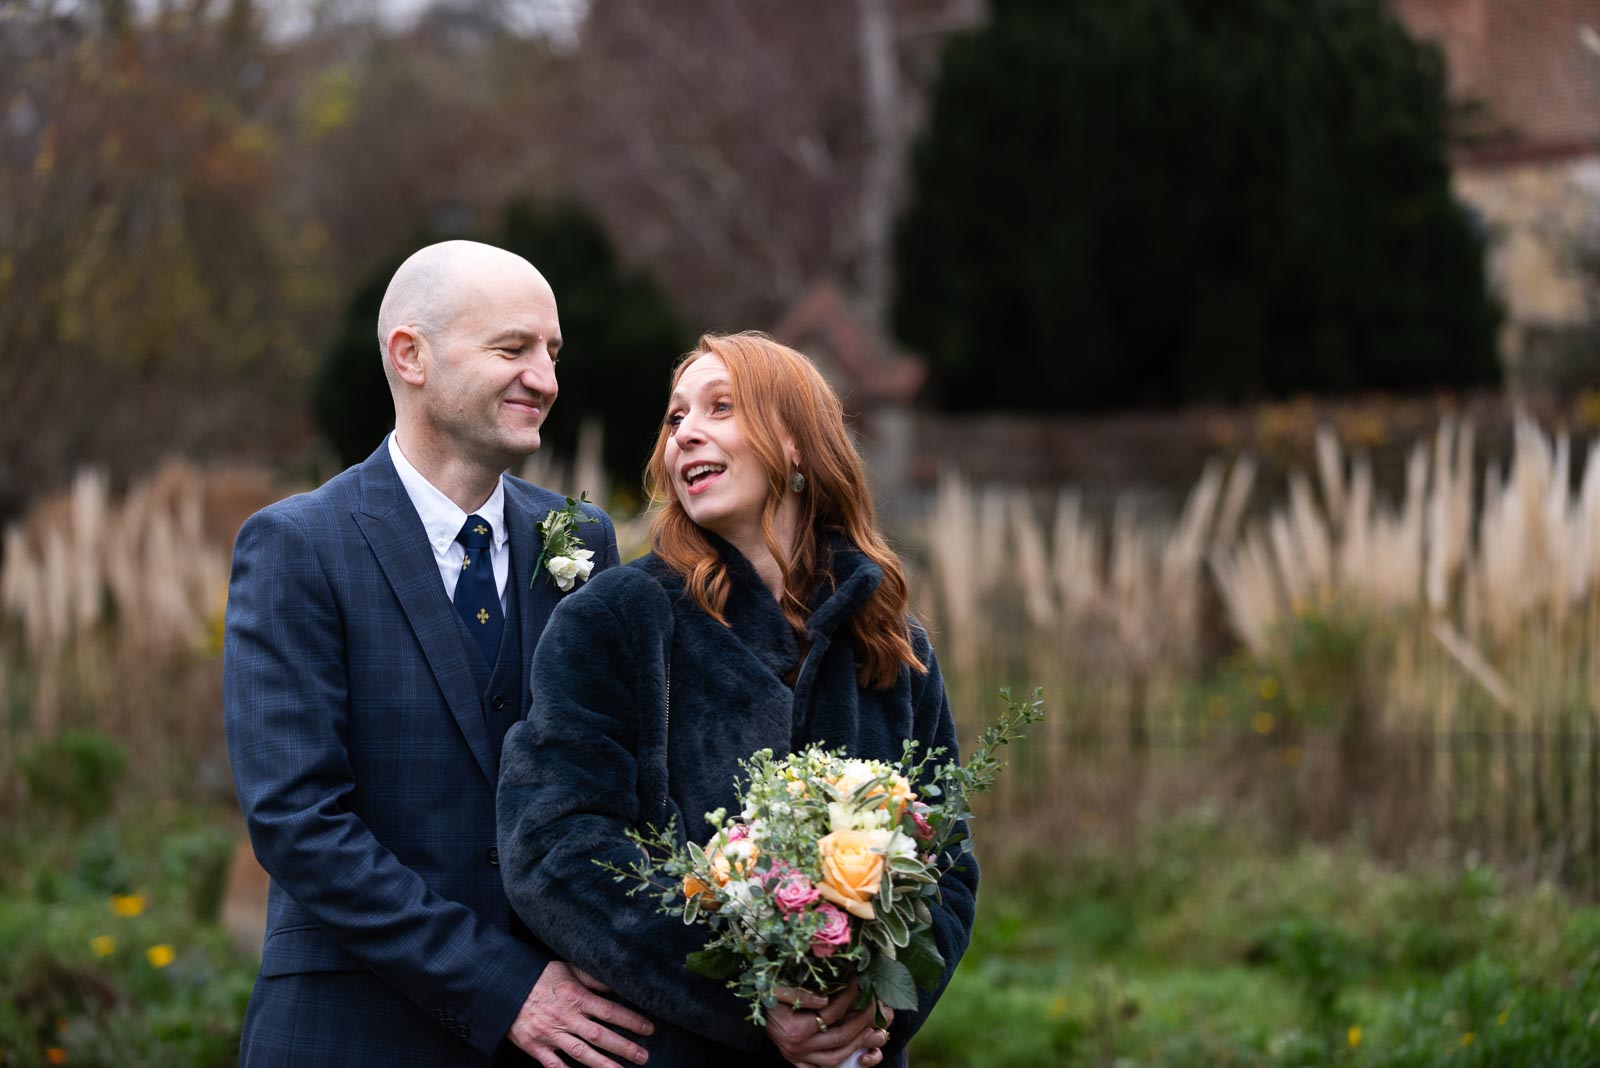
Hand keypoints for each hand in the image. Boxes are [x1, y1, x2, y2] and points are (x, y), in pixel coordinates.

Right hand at [508, 960, 654, 1066]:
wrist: (504, 986)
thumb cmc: (540, 978)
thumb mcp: (568, 970)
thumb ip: (593, 978)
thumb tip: (617, 981)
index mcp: (576, 997)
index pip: (610, 1011)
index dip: (631, 1021)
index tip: (649, 1029)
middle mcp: (566, 1017)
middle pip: (600, 1035)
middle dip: (623, 1047)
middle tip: (644, 1056)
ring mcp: (551, 1034)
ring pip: (581, 1053)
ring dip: (603, 1065)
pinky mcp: (536, 1047)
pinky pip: (554, 1065)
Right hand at [764, 978, 893, 1067]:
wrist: (745, 1007)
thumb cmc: (763, 991)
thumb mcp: (777, 987)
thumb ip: (799, 994)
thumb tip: (825, 1000)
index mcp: (795, 1028)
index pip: (832, 1012)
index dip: (850, 996)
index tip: (860, 982)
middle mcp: (797, 1048)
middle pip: (840, 1037)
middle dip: (863, 1021)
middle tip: (878, 1006)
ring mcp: (798, 1058)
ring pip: (836, 1057)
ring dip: (858, 1043)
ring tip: (873, 1029)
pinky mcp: (796, 1062)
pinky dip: (839, 1064)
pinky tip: (855, 1055)